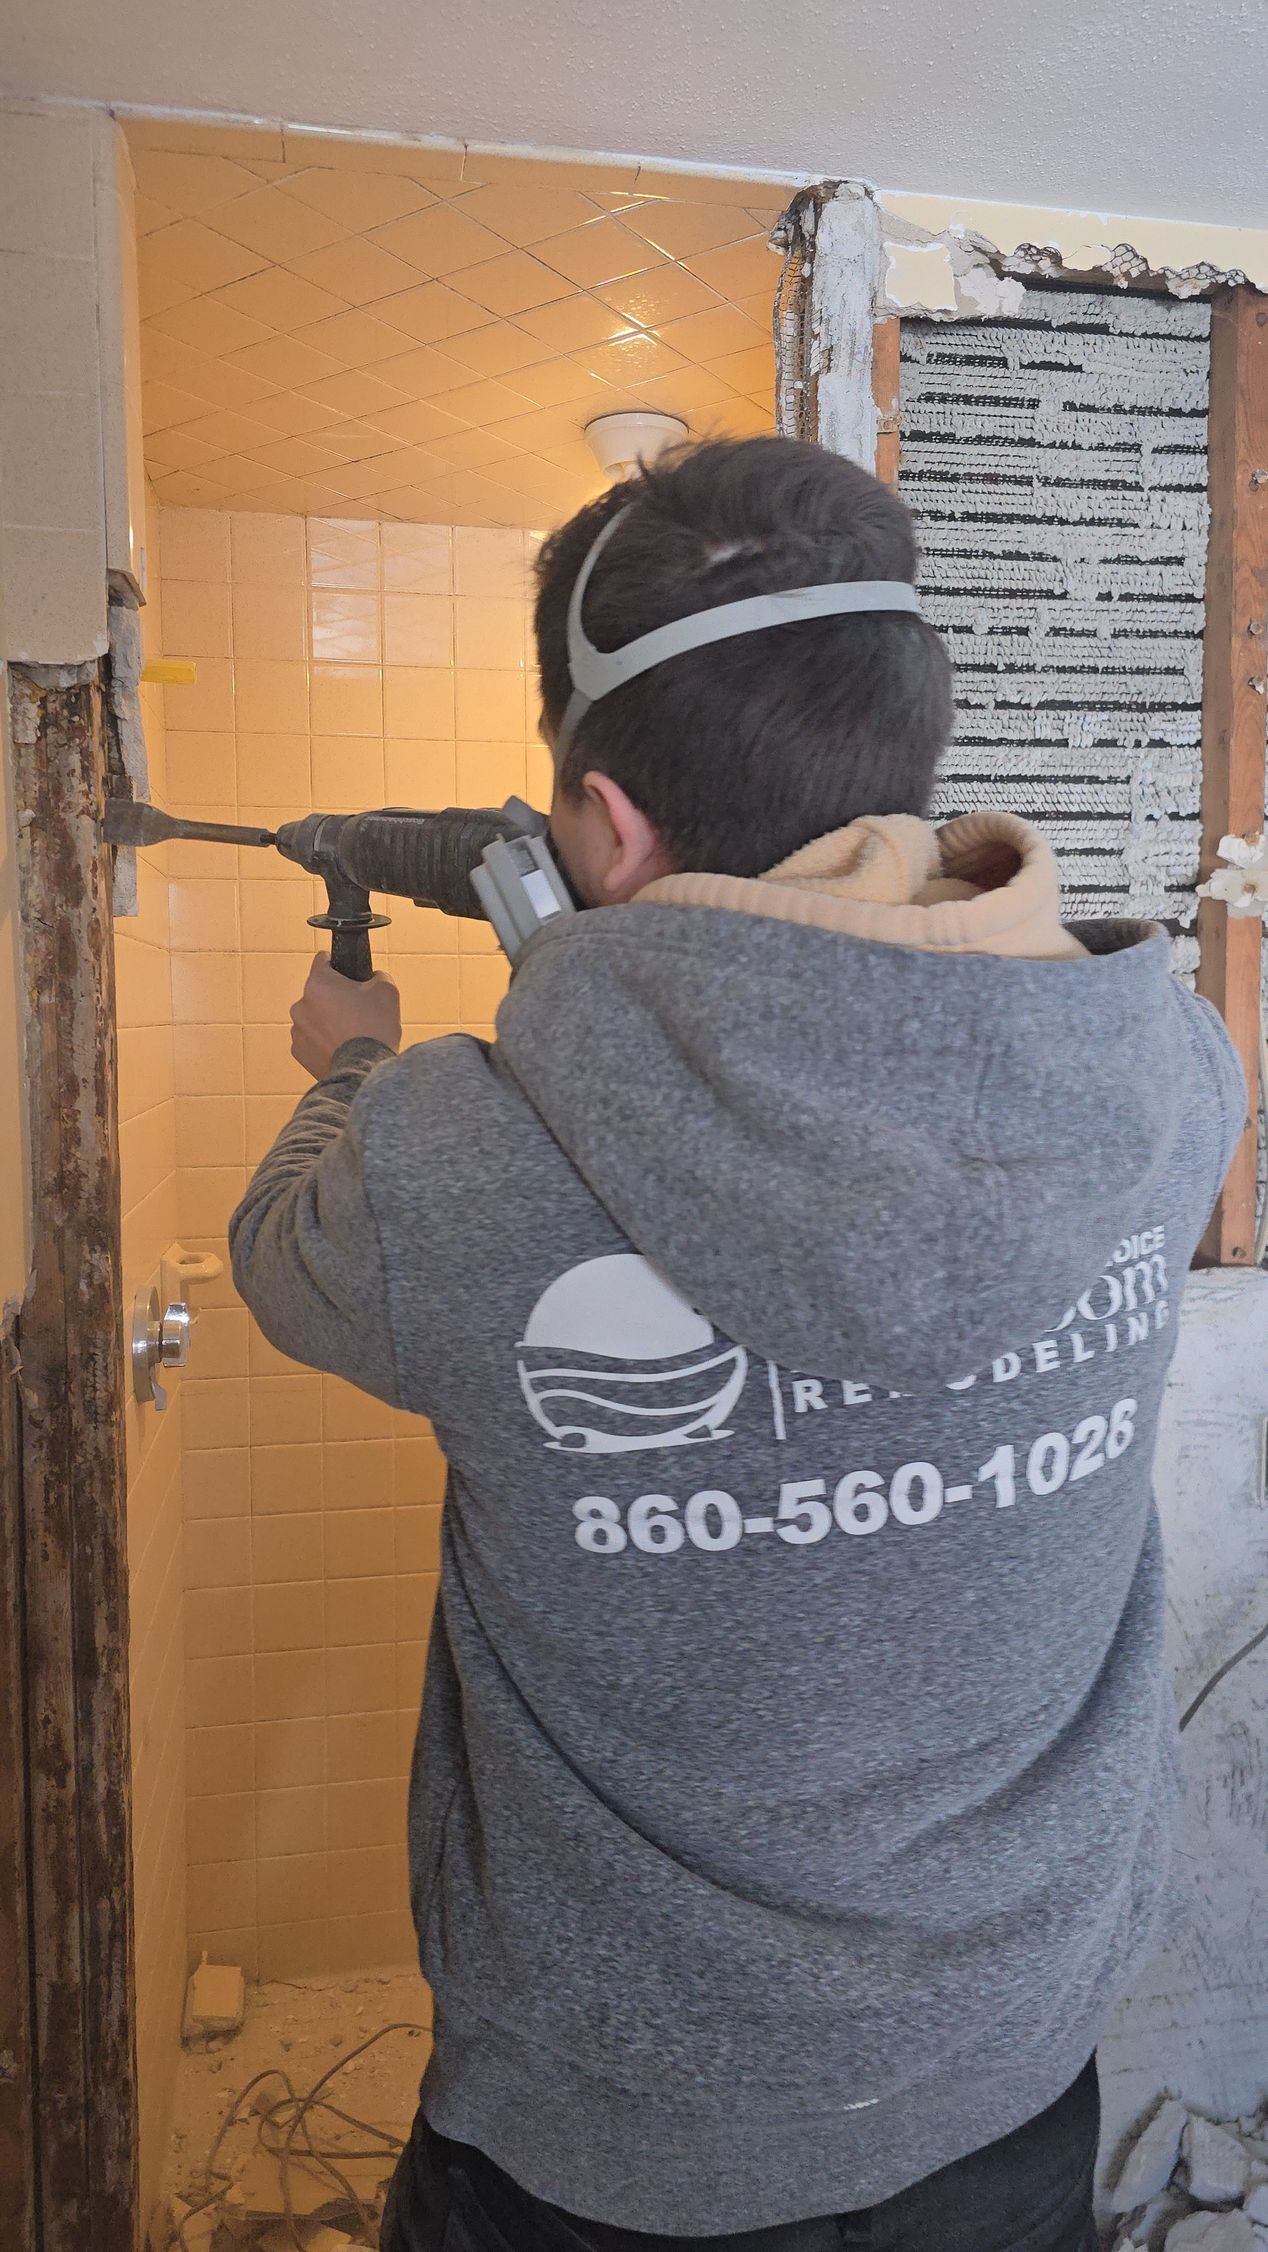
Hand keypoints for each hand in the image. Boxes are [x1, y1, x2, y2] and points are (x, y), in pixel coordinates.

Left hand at [290, 954, 401, 1079]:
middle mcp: (300, 1004)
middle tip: (357, 1011)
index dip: (339, 965)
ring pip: (314, 1017)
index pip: (322, 960)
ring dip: (327, 1021)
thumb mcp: (387, 991)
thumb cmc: (374, 1028)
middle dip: (334, 998)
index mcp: (318, 983)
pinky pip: (311, 1039)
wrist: (364, 1071)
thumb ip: (376, 976)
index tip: (349, 975)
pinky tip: (341, 1049)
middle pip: (319, 992)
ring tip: (350, 1034)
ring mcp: (297, 1030)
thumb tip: (371, 979)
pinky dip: (323, 1042)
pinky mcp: (298, 1052)